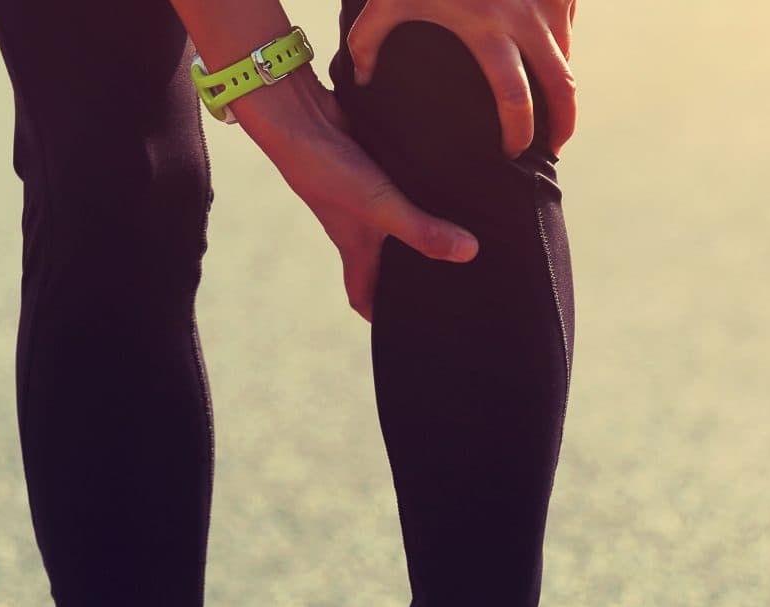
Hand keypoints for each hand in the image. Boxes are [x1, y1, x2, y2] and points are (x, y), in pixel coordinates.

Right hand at [232, 69, 479, 320]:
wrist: (300, 114)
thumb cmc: (329, 171)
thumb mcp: (380, 207)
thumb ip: (422, 230)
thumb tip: (470, 253)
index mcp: (355, 249)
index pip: (363, 296)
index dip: (381, 317)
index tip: (409, 329)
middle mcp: (360, 227)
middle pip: (386, 264)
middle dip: (412, 276)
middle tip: (455, 283)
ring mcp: (366, 197)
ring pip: (397, 224)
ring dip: (424, 229)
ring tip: (468, 236)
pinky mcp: (375, 168)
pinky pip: (403, 188)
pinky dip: (424, 191)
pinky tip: (456, 188)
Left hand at [347, 0, 577, 157]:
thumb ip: (369, 40)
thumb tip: (362, 79)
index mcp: (488, 30)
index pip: (514, 98)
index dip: (519, 132)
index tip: (513, 151)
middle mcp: (526, 19)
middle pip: (561, 86)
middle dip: (564, 123)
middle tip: (555, 145)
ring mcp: (548, 0)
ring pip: (566, 54)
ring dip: (560, 82)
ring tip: (549, 104)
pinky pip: (566, 23)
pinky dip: (559, 43)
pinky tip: (545, 56)